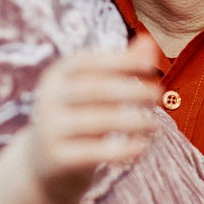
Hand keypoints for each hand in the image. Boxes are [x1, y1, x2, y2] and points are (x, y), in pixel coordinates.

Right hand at [25, 35, 161, 203]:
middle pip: (95, 89)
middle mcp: (49, 98)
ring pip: (98, 121)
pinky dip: (121, 150)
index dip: (120, 61)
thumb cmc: (79, 115)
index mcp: (57, 75)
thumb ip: (122, 65)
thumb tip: (150, 42)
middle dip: (131, 89)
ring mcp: (50, 128)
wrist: (44, 162)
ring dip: (134, 121)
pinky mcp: (57, 157)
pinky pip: (94, 152)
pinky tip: (142, 147)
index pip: (88, 61)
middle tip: (158, 93)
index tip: (151, 65)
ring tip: (154, 125)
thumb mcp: (94, 88)